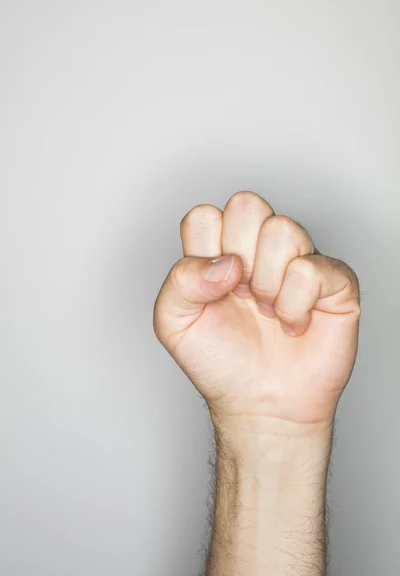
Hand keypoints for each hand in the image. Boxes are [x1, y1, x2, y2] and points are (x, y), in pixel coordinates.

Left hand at [153, 191, 360, 432]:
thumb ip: (180, 281)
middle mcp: (258, 248)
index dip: (205, 254)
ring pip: (282, 229)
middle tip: (240, 294)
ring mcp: (298, 260)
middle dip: (238, 256)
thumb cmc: (220, 362)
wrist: (260, 404)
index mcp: (219, 249)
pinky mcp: (333, 281)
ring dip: (267, 284)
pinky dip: (296, 306)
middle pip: (246, 204)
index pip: (205, 215)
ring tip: (267, 310)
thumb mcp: (174, 323)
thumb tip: (227, 263)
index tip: (212, 290)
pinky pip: (312, 269)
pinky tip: (292, 324)